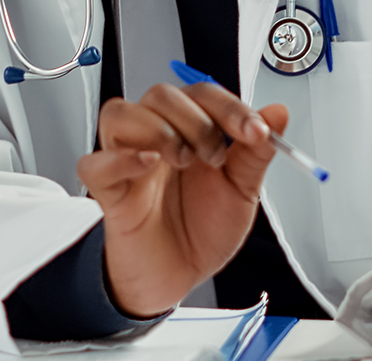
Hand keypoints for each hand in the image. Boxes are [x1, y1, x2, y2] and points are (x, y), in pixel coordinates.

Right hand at [75, 81, 287, 317]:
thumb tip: (277, 112)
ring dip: (157, 129)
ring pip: (120, 114)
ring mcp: (128, 161)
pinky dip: (118, 159)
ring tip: (182, 161)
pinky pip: (93, 163)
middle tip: (215, 156)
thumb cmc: (201, 229)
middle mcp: (157, 138)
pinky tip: (147, 164)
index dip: (231, 107)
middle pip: (161, 95)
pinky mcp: (108, 191)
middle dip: (196, 119)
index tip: (256, 132)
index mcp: (190, 131)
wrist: (178, 277)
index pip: (203, 95)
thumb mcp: (241, 191)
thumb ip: (255, 153)